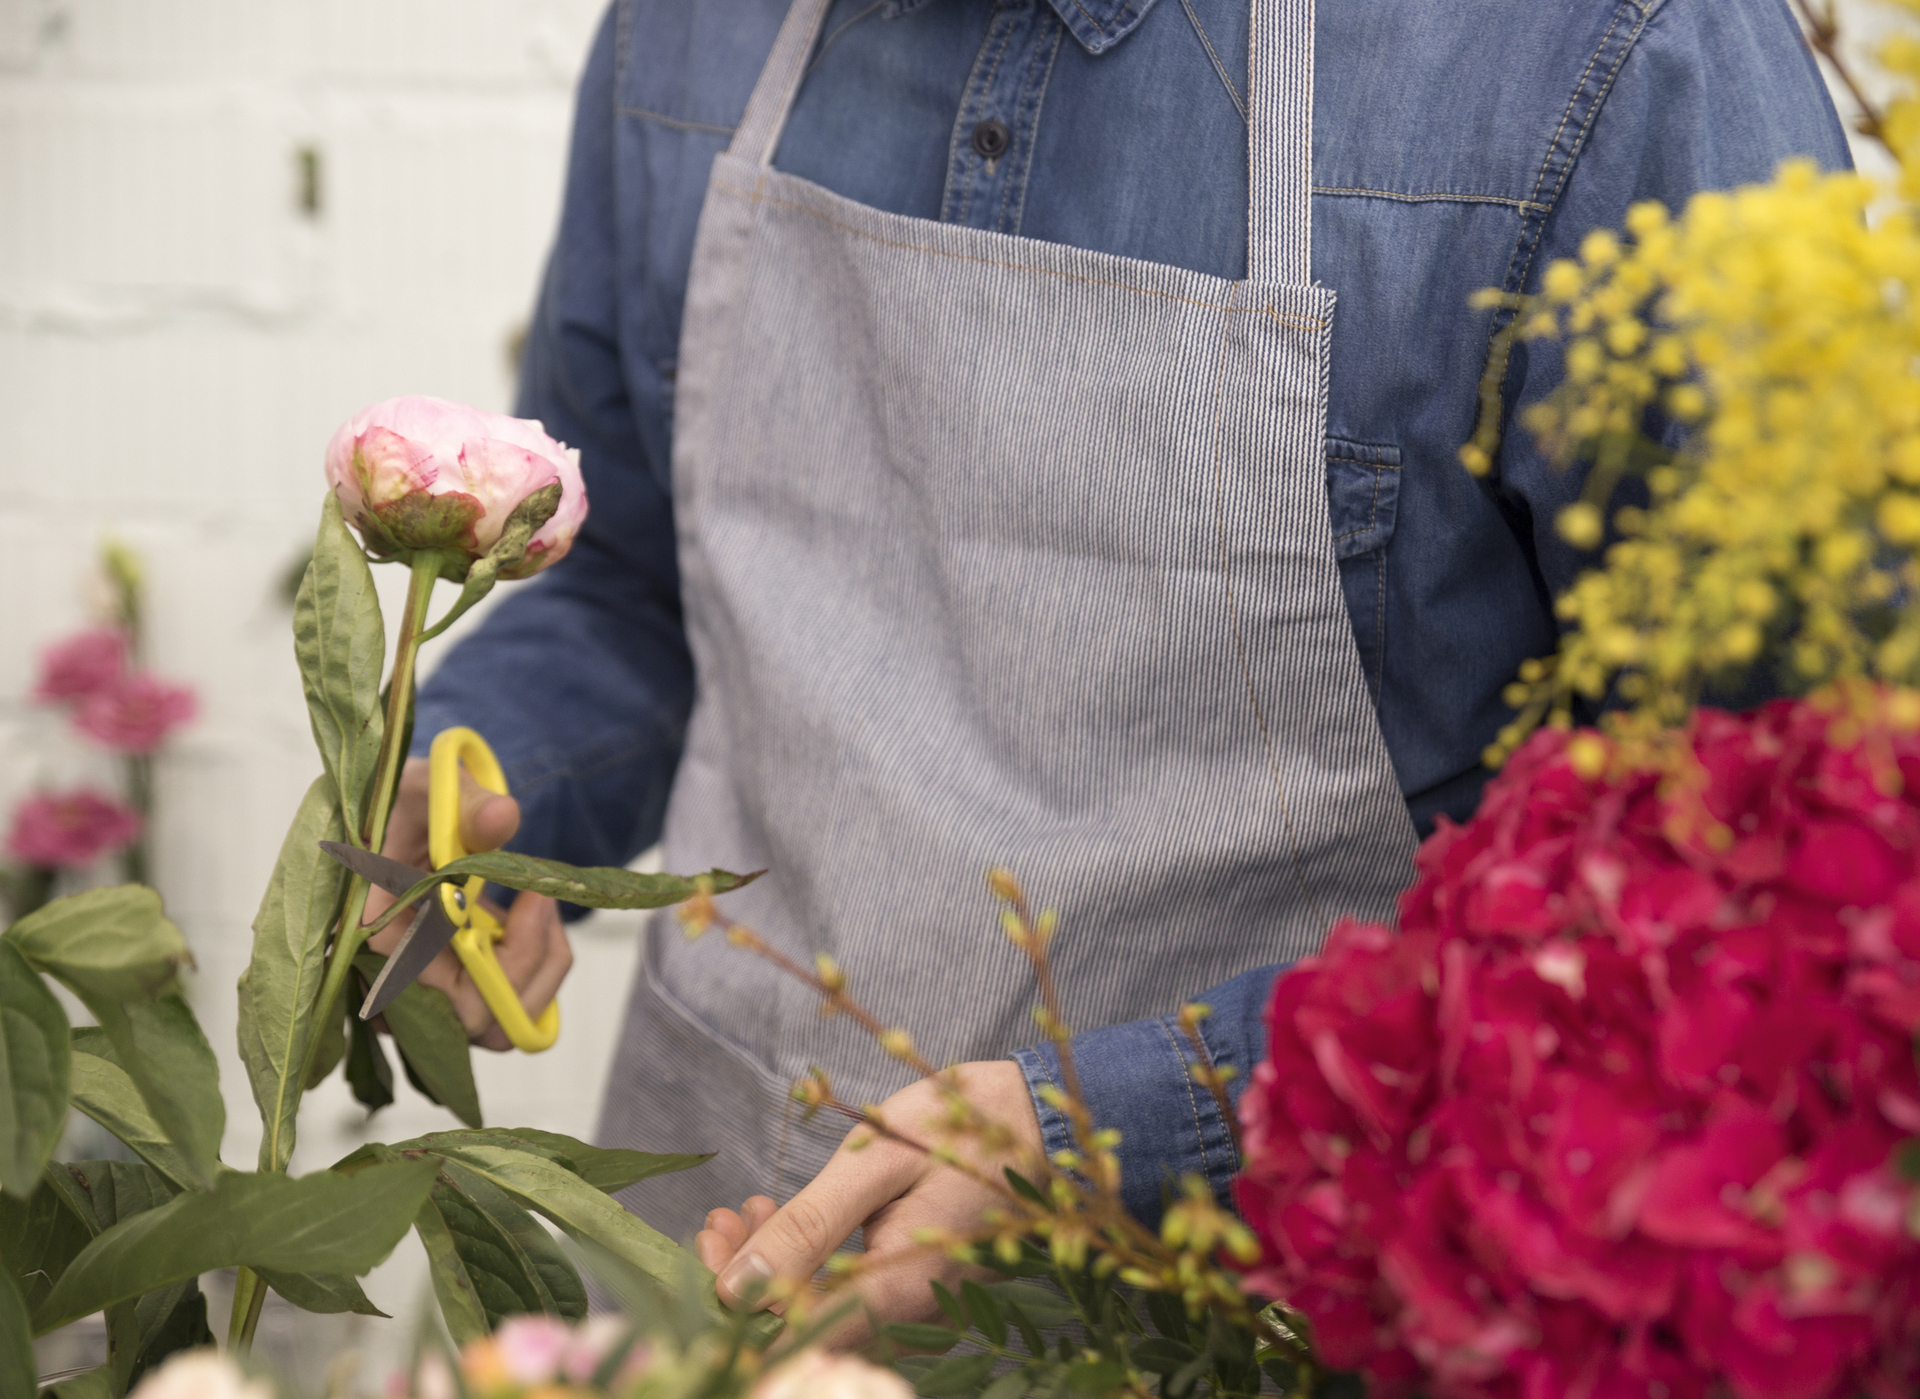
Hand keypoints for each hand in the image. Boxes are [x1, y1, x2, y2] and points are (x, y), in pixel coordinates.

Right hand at [363, 756, 572, 1051]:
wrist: (408, 818)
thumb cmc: (407, 807)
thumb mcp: (430, 789)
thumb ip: (465, 802)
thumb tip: (501, 817)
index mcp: (373, 934)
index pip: (438, 990)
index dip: (498, 960)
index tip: (532, 898)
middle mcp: (391, 982)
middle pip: (475, 1020)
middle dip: (529, 962)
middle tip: (543, 897)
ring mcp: (425, 994)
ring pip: (499, 1024)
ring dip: (540, 966)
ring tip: (541, 902)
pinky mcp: (454, 992)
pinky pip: (507, 1009)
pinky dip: (537, 967)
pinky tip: (535, 917)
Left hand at [695, 1060, 1042, 1345]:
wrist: (1037, 1123)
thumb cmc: (960, 1129)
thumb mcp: (878, 1162)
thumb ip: (808, 1226)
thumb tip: (735, 1288)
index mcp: (895, 1291)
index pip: (788, 1333)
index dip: (733, 1299)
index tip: (709, 1239)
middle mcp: (906, 1317)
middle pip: (798, 1325)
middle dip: (746, 1274)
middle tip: (723, 1216)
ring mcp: (914, 1309)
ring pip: (817, 1310)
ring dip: (773, 1264)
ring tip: (753, 1208)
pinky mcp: (914, 1293)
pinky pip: (845, 1295)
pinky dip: (807, 1261)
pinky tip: (789, 1219)